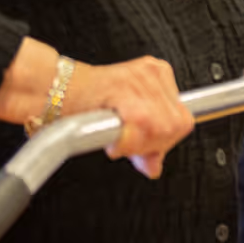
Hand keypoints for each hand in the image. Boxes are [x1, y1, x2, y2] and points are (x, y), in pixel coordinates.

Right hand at [63, 55, 194, 179]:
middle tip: (128, 144)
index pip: (183, 121)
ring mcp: (142, 76)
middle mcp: (155, 74)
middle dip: (152, 144)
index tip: (147, 147)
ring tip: (118, 140)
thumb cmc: (92, 104)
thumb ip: (145, 145)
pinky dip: (129, 139)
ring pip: (161, 126)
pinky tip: (116, 140)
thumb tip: (153, 168)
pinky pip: (141, 122)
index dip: (165, 142)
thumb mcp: (126, 125)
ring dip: (138, 143)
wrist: (60, 92)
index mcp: (162, 77)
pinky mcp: (126, 84)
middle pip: (175, 125)